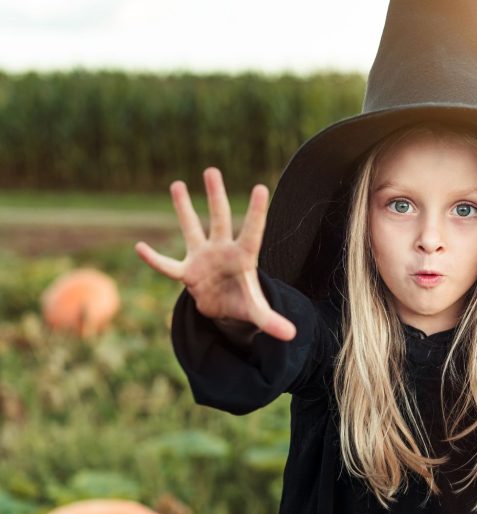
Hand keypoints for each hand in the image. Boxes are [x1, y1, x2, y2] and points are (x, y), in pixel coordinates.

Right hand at [134, 166, 296, 341]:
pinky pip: (167, 266)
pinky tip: (140, 248)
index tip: (260, 187)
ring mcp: (203, 258)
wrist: (226, 310)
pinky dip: (154, 260)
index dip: (256, 212)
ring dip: (184, 208)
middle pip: (220, 219)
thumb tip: (292, 335)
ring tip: (177, 183)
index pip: (252, 231)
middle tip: (212, 170)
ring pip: (192, 228)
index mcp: (244, 257)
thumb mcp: (259, 313)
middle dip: (215, 196)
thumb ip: (272, 321)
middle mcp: (223, 250)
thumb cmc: (244, 303)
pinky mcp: (187, 272)